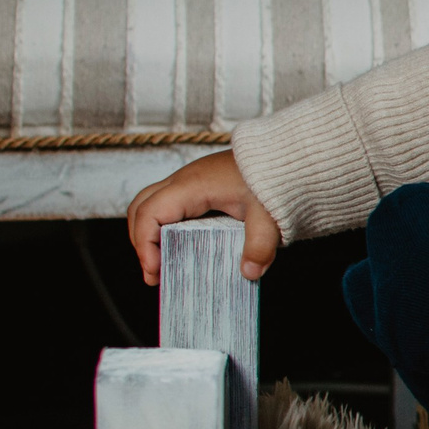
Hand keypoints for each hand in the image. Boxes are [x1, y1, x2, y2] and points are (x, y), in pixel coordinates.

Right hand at [126, 150, 282, 285]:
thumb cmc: (275, 178)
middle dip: (141, 242)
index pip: (148, 213)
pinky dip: (166, 228)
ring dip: (151, 234)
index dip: (144, 244)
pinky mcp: (199, 186)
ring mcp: (190, 181)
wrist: (287, 155)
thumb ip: (259, 246)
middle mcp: (184, 181)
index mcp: (192, 186)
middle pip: (141, 208)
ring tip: (163, 265)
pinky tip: (183, 248)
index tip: (155, 271)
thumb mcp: (269, 216)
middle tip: (155, 274)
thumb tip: (248, 272)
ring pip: (152, 205)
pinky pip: (169, 205)